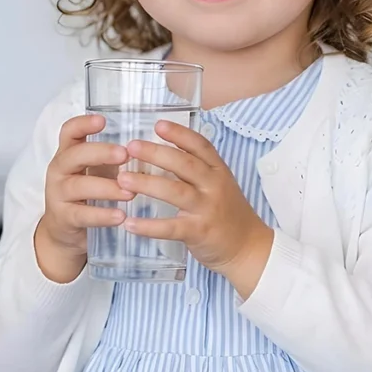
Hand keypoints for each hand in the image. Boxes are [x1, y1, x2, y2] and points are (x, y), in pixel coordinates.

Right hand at [35, 114, 134, 283]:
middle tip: (124, 154)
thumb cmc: (87, 193)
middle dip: (100, 153)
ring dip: (107, 188)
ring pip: (79, 186)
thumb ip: (113, 158)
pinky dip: (102, 215)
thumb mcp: (96, 170)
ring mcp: (58, 194)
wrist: (65, 229)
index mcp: (68, 153)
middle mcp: (60, 170)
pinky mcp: (64, 217)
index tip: (102, 120)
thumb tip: (150, 146)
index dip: (83, 124)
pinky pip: (82, 215)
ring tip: (130, 192)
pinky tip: (120, 216)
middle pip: (74, 155)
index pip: (69, 131)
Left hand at [116, 121, 273, 299]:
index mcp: (218, 171)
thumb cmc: (227, 213)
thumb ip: (195, 170)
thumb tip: (159, 152)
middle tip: (131, 147)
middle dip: (156, 153)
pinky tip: (129, 223)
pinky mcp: (199, 232)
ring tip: (123, 179)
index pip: (200, 146)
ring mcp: (207, 209)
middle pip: (185, 164)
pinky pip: (171, 227)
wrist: (248, 247)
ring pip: (176, 191)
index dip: (179, 133)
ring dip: (147, 184)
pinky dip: (149, 226)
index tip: (158, 124)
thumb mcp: (218, 184)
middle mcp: (214, 186)